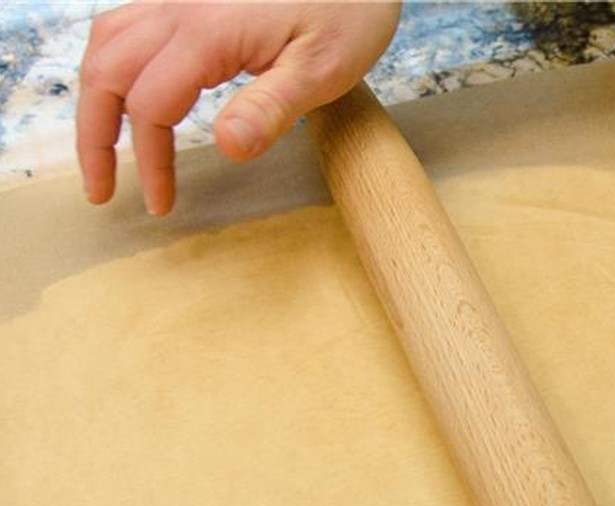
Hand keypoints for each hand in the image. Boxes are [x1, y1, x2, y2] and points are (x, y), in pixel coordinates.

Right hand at [77, 1, 400, 214]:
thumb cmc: (347, 13)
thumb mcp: (322, 70)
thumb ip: (271, 109)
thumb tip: (228, 149)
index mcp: (206, 34)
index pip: (151, 107)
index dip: (150, 162)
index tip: (160, 205)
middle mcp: (178, 8)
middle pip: (106, 73)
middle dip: (94, 136)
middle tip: (100, 189)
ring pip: (108, 44)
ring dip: (97, 98)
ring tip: (105, 146)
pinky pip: (129, 25)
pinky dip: (115, 65)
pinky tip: (131, 93)